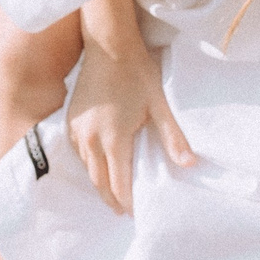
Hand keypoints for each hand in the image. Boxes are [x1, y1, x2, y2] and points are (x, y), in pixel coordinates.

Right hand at [65, 42, 194, 213]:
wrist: (108, 45)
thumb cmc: (136, 73)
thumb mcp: (159, 105)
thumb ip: (172, 137)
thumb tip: (190, 164)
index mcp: (114, 139)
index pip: (119, 185)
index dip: (128, 203)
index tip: (136, 214)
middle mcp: (91, 140)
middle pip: (99, 183)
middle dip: (112, 200)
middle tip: (123, 212)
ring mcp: (78, 130)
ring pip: (87, 168)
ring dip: (99, 183)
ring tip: (113, 193)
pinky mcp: (70, 120)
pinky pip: (79, 152)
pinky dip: (89, 164)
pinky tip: (99, 166)